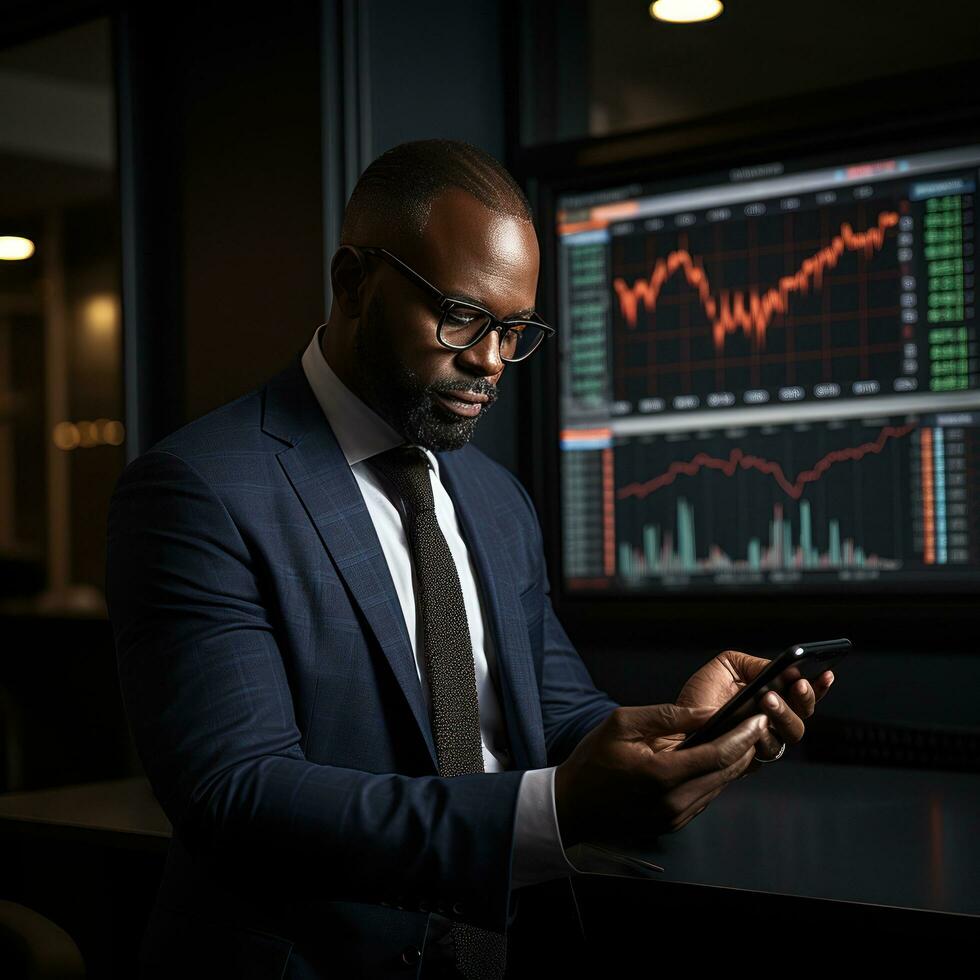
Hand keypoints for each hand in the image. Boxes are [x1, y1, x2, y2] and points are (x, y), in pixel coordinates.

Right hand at [554, 704, 769, 849]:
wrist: (571, 805)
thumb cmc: (592, 760)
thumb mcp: (622, 723)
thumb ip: (668, 716)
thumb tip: (708, 712)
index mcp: (662, 775)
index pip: (718, 755)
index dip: (743, 735)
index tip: (758, 717)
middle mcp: (674, 802)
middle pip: (726, 773)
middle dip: (746, 747)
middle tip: (758, 723)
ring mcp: (675, 817)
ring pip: (719, 787)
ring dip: (733, 763)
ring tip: (742, 738)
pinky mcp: (673, 824)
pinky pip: (705, 798)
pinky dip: (715, 777)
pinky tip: (716, 759)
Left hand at [675, 650, 834, 771]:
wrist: (676, 722)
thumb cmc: (701, 695)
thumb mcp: (726, 667)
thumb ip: (755, 665)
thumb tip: (782, 668)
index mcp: (772, 699)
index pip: (804, 695)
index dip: (819, 686)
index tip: (826, 672)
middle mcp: (773, 723)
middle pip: (803, 715)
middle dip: (803, 699)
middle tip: (795, 684)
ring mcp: (763, 742)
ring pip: (791, 734)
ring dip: (784, 714)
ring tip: (768, 698)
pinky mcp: (749, 760)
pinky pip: (767, 750)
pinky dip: (765, 734)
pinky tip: (757, 721)